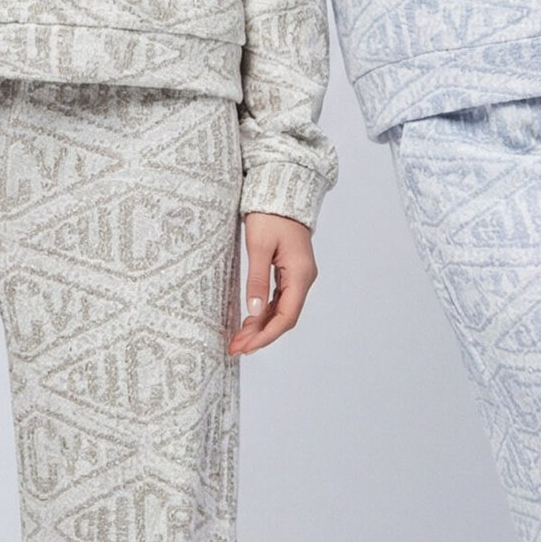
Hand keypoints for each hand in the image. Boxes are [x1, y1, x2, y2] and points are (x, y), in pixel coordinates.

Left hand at [229, 212, 316, 353]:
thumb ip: (257, 280)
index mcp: (301, 274)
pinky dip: (264, 313)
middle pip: (284, 317)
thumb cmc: (271, 215)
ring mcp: (298, 276)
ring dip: (261, 326)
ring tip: (239, 339)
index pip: (286, 316)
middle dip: (261, 335)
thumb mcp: (259, 247)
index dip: (266, 335)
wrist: (281, 193)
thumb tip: (254, 312)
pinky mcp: (290, 271)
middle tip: (236, 348)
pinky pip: (279, 299)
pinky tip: (249, 321)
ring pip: (281, 310)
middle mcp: (304, 278)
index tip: (246, 346)